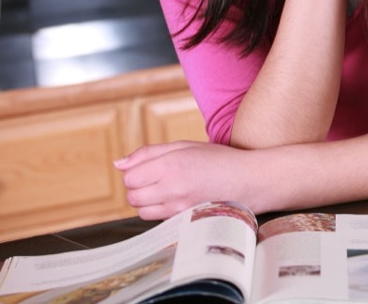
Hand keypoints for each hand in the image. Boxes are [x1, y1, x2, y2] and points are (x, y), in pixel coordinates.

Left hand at [115, 140, 259, 219]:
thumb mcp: (184, 146)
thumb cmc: (218, 160)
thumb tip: (118, 163)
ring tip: (167, 190)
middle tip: (158, 179)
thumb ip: (149, 153)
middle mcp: (171, 188)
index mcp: (170, 165)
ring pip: (142, 211)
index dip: (136, 172)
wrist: (249, 180)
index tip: (150, 169)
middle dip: (139, 188)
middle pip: (132, 196)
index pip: (129, 177)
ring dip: (147, 201)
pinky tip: (177, 200)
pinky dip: (160, 210)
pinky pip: (158, 219)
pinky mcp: (184, 220)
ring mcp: (178, 207)